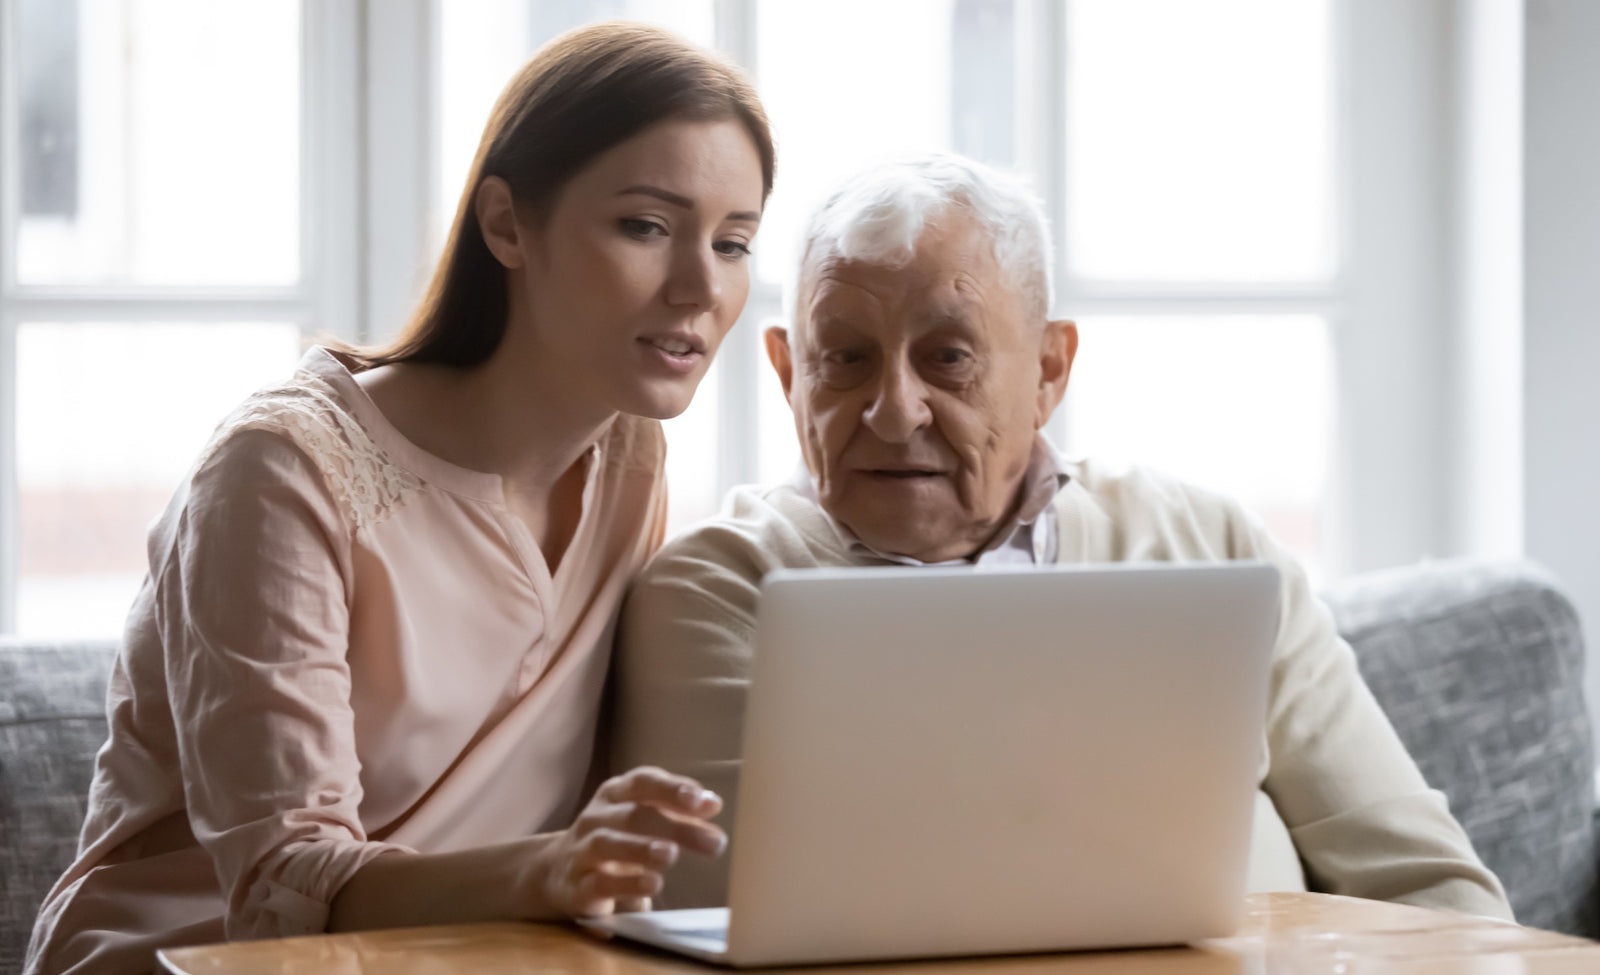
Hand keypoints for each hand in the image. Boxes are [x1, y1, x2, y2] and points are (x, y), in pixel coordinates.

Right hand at [537, 766, 725, 917]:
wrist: (558, 871)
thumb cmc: (616, 839)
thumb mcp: (643, 819)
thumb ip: (677, 812)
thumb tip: (713, 804)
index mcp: (615, 794)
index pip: (643, 782)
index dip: (674, 789)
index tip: (707, 803)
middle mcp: (595, 817)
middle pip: (632, 814)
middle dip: (674, 825)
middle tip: (714, 842)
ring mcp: (581, 851)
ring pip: (607, 843)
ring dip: (641, 848)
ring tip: (671, 854)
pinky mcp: (576, 887)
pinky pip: (599, 883)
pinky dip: (626, 884)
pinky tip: (653, 884)